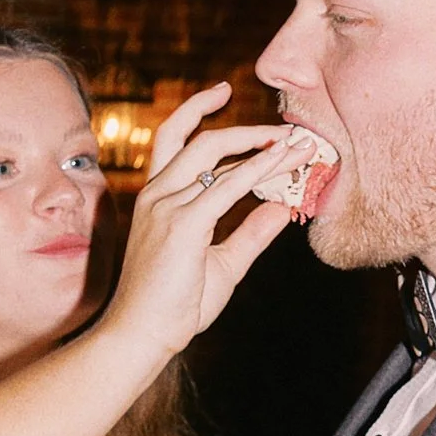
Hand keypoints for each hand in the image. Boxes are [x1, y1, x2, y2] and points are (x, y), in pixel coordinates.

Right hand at [104, 84, 311, 356]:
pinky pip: (225, 186)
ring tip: (293, 142)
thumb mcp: (223, 263)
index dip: (207, 120)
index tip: (229, 99)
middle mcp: (157, 195)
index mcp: (158, 200)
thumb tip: (281, 208)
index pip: (181, 145)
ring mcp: (165, 207)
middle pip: (193, 138)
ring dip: (256, 143)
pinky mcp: (182, 224)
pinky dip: (257, 170)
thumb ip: (251, 234)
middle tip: (282, 128)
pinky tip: (282, 163)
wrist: (142, 335)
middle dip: (241, 128)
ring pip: (211, 154)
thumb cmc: (175, 306)